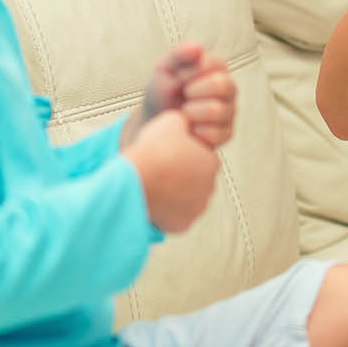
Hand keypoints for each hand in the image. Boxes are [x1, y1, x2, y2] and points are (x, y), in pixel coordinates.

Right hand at [122, 109, 219, 233]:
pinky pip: (175, 217)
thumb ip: (184, 122)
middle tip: (160, 169)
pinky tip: (153, 200)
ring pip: (186, 200)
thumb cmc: (154, 150)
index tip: (168, 153)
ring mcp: (196, 209)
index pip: (202, 157)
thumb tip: (185, 121)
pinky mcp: (181, 225)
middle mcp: (209, 189)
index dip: (184, 154)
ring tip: (155, 185)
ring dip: (175, 194)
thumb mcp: (172, 121)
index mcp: (211, 163)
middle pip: (195, 180)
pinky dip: (166, 211)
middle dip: (181, 176)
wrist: (136, 179)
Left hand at [127, 42, 236, 149]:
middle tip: (183, 95)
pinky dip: (195, 131)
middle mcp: (228, 88)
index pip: (211, 64)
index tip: (177, 78)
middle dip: (192, 91)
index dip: (188, 73)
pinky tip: (189, 129)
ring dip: (192, 113)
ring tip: (183, 113)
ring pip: (217, 111)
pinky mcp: (226, 133)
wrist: (156, 124)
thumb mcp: (165, 69)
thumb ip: (180, 55)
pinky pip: (216, 133)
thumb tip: (198, 47)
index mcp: (216, 67)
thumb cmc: (163, 92)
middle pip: (221, 85)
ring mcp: (229, 111)